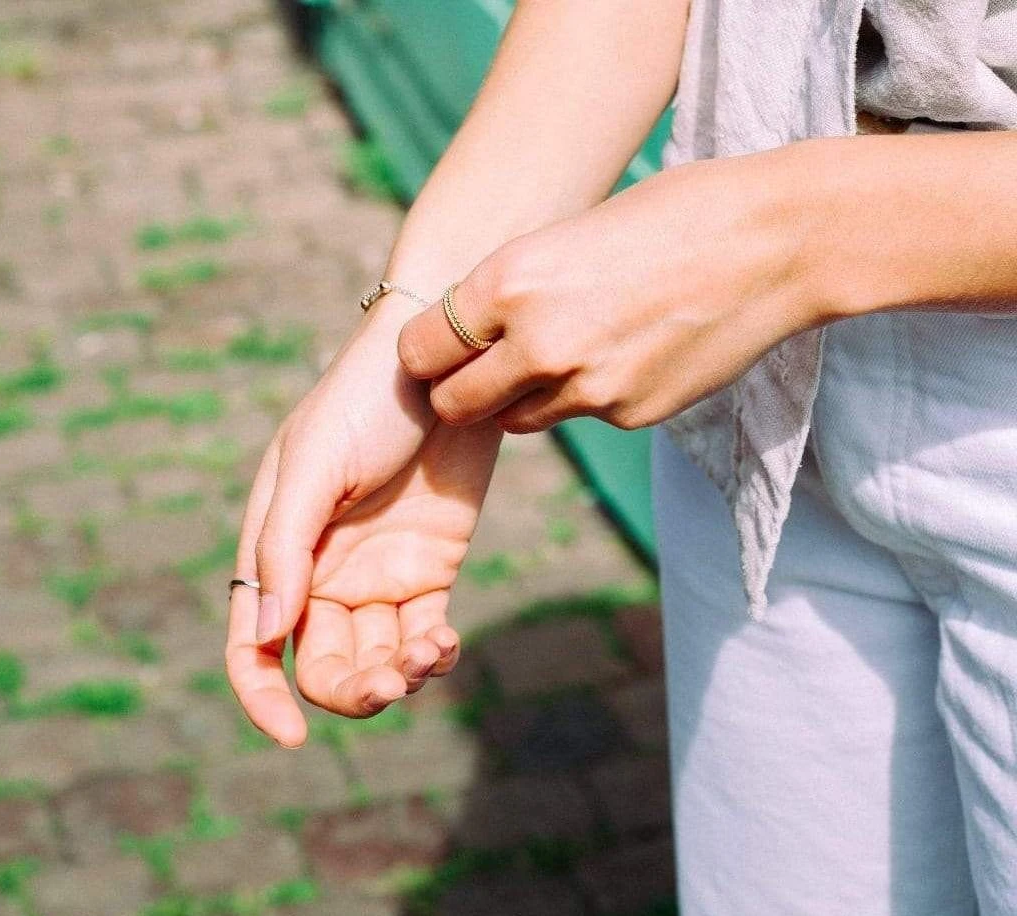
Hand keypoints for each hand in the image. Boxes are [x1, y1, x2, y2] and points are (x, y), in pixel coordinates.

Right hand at [225, 304, 500, 745]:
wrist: (446, 367)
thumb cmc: (364, 401)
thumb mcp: (314, 465)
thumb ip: (286, 550)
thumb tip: (263, 637)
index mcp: (278, 551)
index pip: (253, 644)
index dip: (261, 698)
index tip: (292, 737)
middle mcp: (322, 574)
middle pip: (322, 665)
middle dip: (351, 691)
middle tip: (388, 680)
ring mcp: (378, 575)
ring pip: (376, 660)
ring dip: (398, 678)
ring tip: (428, 654)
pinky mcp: (431, 570)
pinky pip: (423, 637)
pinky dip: (432, 655)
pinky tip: (444, 644)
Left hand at [398, 144, 818, 432]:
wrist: (774, 243)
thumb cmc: (673, 215)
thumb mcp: (569, 236)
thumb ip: (515, 291)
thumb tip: (476, 329)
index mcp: (510, 283)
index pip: (421, 350)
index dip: (426, 354)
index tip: (438, 352)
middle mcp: (537, 345)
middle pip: (454, 405)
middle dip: (458, 394)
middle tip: (479, 374)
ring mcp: (586, 390)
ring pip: (515, 420)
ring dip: (522, 397)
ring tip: (568, 350)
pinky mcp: (628, 416)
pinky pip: (581, 416)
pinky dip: (588, 396)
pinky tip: (627, 353)